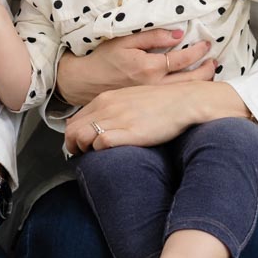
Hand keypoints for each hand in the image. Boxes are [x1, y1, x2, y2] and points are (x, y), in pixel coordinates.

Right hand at [55, 29, 213, 106]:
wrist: (85, 82)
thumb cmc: (103, 59)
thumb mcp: (125, 41)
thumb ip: (152, 37)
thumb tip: (178, 35)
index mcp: (150, 67)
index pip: (182, 59)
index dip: (198, 51)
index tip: (206, 44)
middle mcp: (154, 85)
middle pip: (190, 79)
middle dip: (206, 69)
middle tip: (215, 61)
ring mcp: (152, 97)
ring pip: (184, 91)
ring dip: (201, 81)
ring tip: (210, 72)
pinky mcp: (148, 104)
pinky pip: (174, 98)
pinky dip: (188, 90)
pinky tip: (193, 86)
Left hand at [65, 81, 247, 153]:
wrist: (185, 101)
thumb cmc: (160, 103)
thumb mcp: (130, 99)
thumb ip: (112, 109)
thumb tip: (97, 125)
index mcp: (106, 99)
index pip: (74, 121)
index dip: (73, 138)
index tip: (80, 148)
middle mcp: (107, 107)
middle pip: (72, 131)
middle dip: (73, 147)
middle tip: (83, 157)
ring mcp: (117, 118)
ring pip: (80, 137)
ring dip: (84, 151)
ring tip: (95, 158)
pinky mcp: (129, 131)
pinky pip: (99, 143)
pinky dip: (99, 152)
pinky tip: (110, 155)